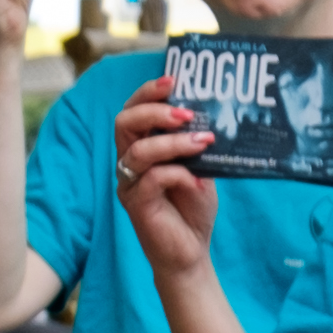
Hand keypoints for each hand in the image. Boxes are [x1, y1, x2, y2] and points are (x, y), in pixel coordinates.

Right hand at [111, 75, 218, 278]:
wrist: (191, 253)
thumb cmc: (192, 210)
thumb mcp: (200, 169)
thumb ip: (195, 145)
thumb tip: (209, 114)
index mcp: (141, 148)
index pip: (133, 111)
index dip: (148, 92)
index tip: (174, 79)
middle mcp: (128, 163)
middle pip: (124, 122)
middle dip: (153, 110)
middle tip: (186, 113)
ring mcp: (129, 183)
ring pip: (138, 150)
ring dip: (171, 142)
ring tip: (201, 141)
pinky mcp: (135, 204)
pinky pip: (150, 179)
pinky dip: (176, 173)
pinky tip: (195, 180)